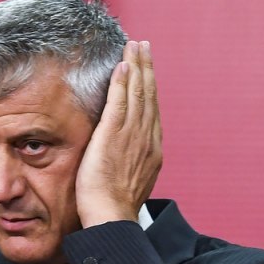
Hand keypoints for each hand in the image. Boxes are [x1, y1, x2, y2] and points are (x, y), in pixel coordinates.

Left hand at [75, 41, 161, 226]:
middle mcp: (146, 138)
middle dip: (146, 68)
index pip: (150, 110)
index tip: (145, 69)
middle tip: (143, 46)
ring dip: (136, 67)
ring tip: (135, 46)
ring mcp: (131, 136)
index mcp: (151, 148)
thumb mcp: (132, 181)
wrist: (112, 217)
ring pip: (137, 94)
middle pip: (148, 96)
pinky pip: (120, 104)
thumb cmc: (116, 206)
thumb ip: (132, 162)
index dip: (149, 86)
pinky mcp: (113, 136)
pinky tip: (122, 65)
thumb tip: (127, 157)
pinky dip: (122, 84)